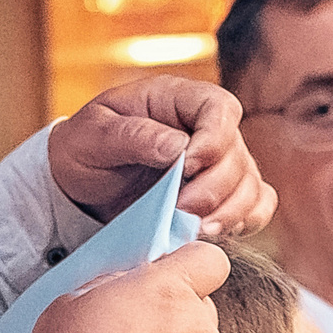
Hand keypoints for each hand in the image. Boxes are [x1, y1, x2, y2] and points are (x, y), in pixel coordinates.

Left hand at [48, 76, 275, 237]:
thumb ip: (132, 135)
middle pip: (238, 153)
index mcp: (176, 100)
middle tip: (182, 210)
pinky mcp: (222, 196)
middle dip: (215, 187)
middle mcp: (205, 129)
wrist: (77, 187)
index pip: (218, 108)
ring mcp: (218, 164)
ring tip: (197, 230)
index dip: (212, 140)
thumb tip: (177, 146)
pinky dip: (245, 221)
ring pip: (251, 184)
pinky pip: (255, 206)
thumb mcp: (92, 135)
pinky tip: (214, 232)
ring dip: (231, 211)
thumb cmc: (82, 150)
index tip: (186, 167)